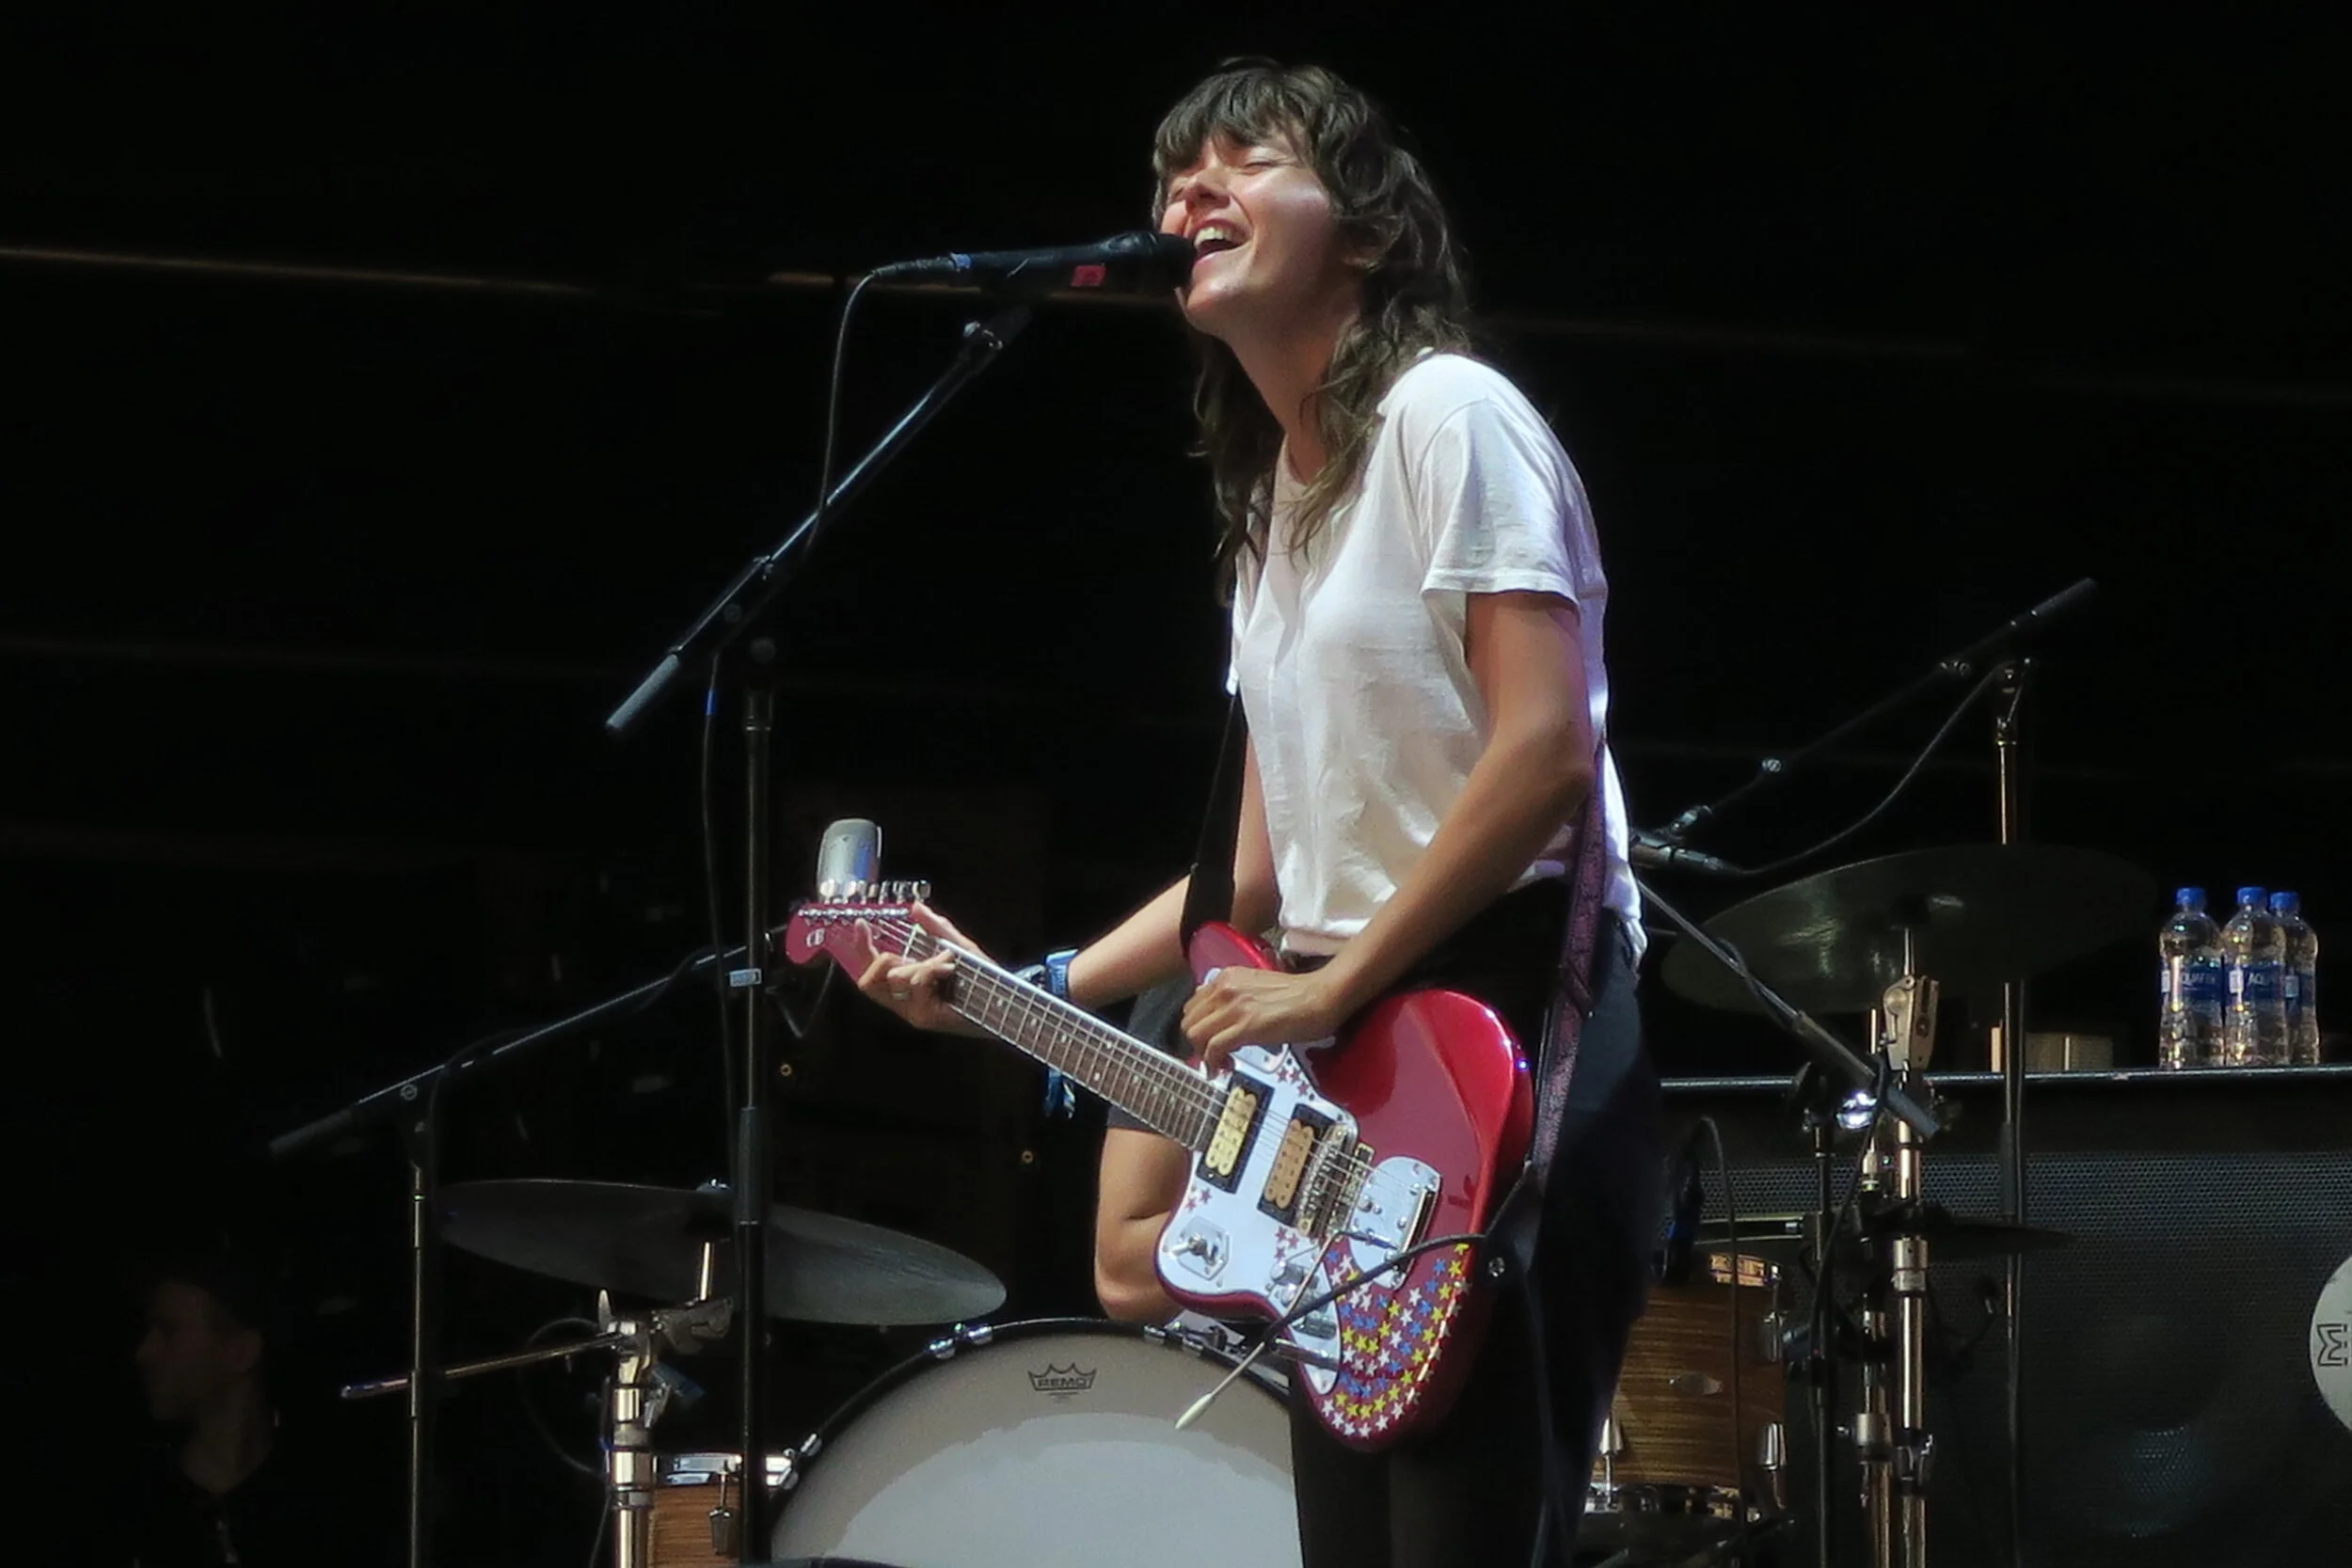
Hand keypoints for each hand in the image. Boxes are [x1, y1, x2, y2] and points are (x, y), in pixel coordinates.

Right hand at [853, 903, 990, 1037]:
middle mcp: (904, 1001)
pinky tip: (950, 969)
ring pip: (895, 978)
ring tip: (948, 961)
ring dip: (923, 963)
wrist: (1006, 1001)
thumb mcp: (958, 945)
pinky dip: (932, 969)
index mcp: (907, 985)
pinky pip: (915, 982)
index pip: (870, 970)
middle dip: (885, 958)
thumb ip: (936, 928)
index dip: (860, 947)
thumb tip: (915, 907)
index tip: (861, 923)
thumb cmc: (985, 978)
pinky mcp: (924, 1017)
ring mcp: (912, 1011)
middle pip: (868, 981)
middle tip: (909, 951)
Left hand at [1180, 964, 1350, 1073]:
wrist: (1322, 996)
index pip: (1193, 1006)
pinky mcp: (1246, 1025)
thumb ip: (1236, 999)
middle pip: (1189, 1021)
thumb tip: (1223, 1021)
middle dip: (1197, 1043)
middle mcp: (1225, 988)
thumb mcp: (1257, 987)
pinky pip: (1213, 1048)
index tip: (1209, 1041)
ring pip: (1195, 1035)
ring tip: (1221, 1063)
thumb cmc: (1299, 995)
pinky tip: (1224, 1068)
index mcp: (1227, 977)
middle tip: (1214, 1056)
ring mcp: (1234, 1006)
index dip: (1199, 1028)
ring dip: (1203, 1054)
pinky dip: (1213, 1062)